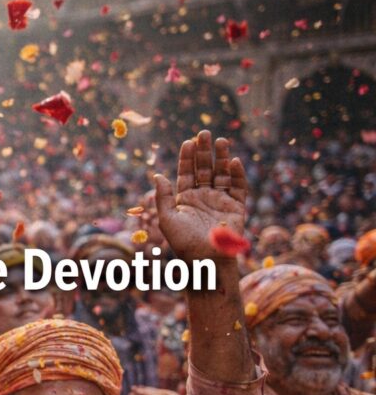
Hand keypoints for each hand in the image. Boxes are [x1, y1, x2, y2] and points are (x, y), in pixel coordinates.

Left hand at [154, 131, 246, 262]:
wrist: (206, 260)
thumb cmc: (183, 242)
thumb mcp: (167, 218)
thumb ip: (163, 196)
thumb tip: (156, 175)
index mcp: (185, 199)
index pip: (186, 173)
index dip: (187, 158)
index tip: (187, 142)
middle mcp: (203, 197)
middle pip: (204, 169)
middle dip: (204, 152)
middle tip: (204, 134)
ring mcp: (220, 201)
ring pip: (222, 174)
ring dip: (221, 157)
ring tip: (220, 140)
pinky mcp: (236, 207)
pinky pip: (238, 187)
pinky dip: (237, 174)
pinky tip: (234, 162)